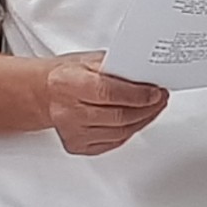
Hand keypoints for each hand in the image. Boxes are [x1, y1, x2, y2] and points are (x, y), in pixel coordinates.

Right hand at [45, 52, 168, 154]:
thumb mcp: (89, 61)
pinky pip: (112, 143)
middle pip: (117, 116)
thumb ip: (115, 68)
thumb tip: (145, 75)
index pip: (108, 93)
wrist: (46, 93)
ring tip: (153, 109)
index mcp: (68, 84)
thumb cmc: (68, 75)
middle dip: (146, 108)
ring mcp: (72, 132)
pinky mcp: (77, 146)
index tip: (155, 92)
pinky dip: (129, 132)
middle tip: (160, 99)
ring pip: (118, 132)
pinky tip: (137, 121)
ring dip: (142, 121)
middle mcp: (68, 111)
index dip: (137, 95)